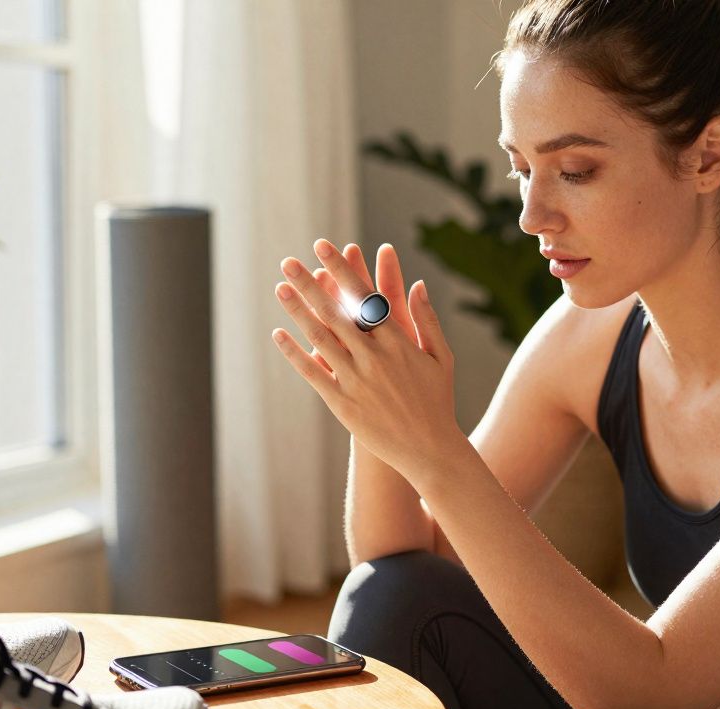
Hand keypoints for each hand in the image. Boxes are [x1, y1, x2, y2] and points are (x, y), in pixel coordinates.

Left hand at [272, 238, 459, 481]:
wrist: (429, 450)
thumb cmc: (438, 401)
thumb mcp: (440, 357)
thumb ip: (427, 319)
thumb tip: (418, 284)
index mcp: (398, 342)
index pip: (364, 296)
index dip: (343, 268)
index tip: (324, 247)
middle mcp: (374, 357)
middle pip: (336, 312)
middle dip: (311, 284)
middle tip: (288, 262)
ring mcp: (356, 380)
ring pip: (321, 339)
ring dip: (298, 312)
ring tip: (280, 288)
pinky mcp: (342, 404)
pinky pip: (313, 373)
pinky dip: (295, 353)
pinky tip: (279, 334)